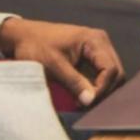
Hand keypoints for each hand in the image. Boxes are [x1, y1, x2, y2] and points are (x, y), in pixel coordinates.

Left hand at [0, 17, 122, 106]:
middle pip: (116, 71)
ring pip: (111, 73)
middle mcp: (101, 42)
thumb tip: (90, 101)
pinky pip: (102, 72)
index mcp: (95, 40)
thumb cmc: (36, 46)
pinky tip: (84, 93)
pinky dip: (97, 84)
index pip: (110, 68)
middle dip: (104, 90)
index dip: (102, 88)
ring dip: (102, 88)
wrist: (23, 35)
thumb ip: (74, 82)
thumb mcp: (54, 66)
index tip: (87, 103)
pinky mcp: (92, 54)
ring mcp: (98, 48)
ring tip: (85, 100)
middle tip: (87, 104)